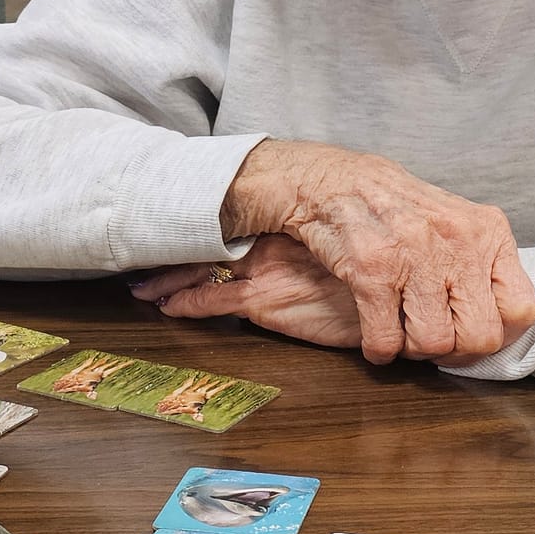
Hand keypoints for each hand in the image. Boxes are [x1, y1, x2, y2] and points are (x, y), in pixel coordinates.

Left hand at [131, 237, 363, 345]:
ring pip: (201, 270)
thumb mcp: (347, 257)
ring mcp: (264, 270)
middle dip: (174, 253)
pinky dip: (185, 304)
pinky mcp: (263, 301)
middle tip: (142, 258)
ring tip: (142, 286)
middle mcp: (271, 242)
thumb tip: (311, 255)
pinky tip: (166, 307)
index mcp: (290, 228)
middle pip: (209, 245)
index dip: (204, 230)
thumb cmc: (379, 278)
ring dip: (168, 279)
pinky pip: (211, 301)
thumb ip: (323, 253)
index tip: (178, 229)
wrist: (392, 296)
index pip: (234, 226)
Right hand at [218, 140, 534, 363]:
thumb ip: (484, 267)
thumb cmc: (399, 210)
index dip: (499, 333)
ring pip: (434, 345)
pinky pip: (387, 341)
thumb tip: (506, 323)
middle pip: (481, 336)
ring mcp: (416, 255)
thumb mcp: (458, 225)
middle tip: (435, 338)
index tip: (473, 330)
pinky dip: (379, 349)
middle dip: (456, 350)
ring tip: (403, 330)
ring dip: (413, 348)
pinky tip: (376, 333)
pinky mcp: (373, 271)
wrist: (334, 181)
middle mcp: (458, 242)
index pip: (522, 309)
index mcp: (487, 232)